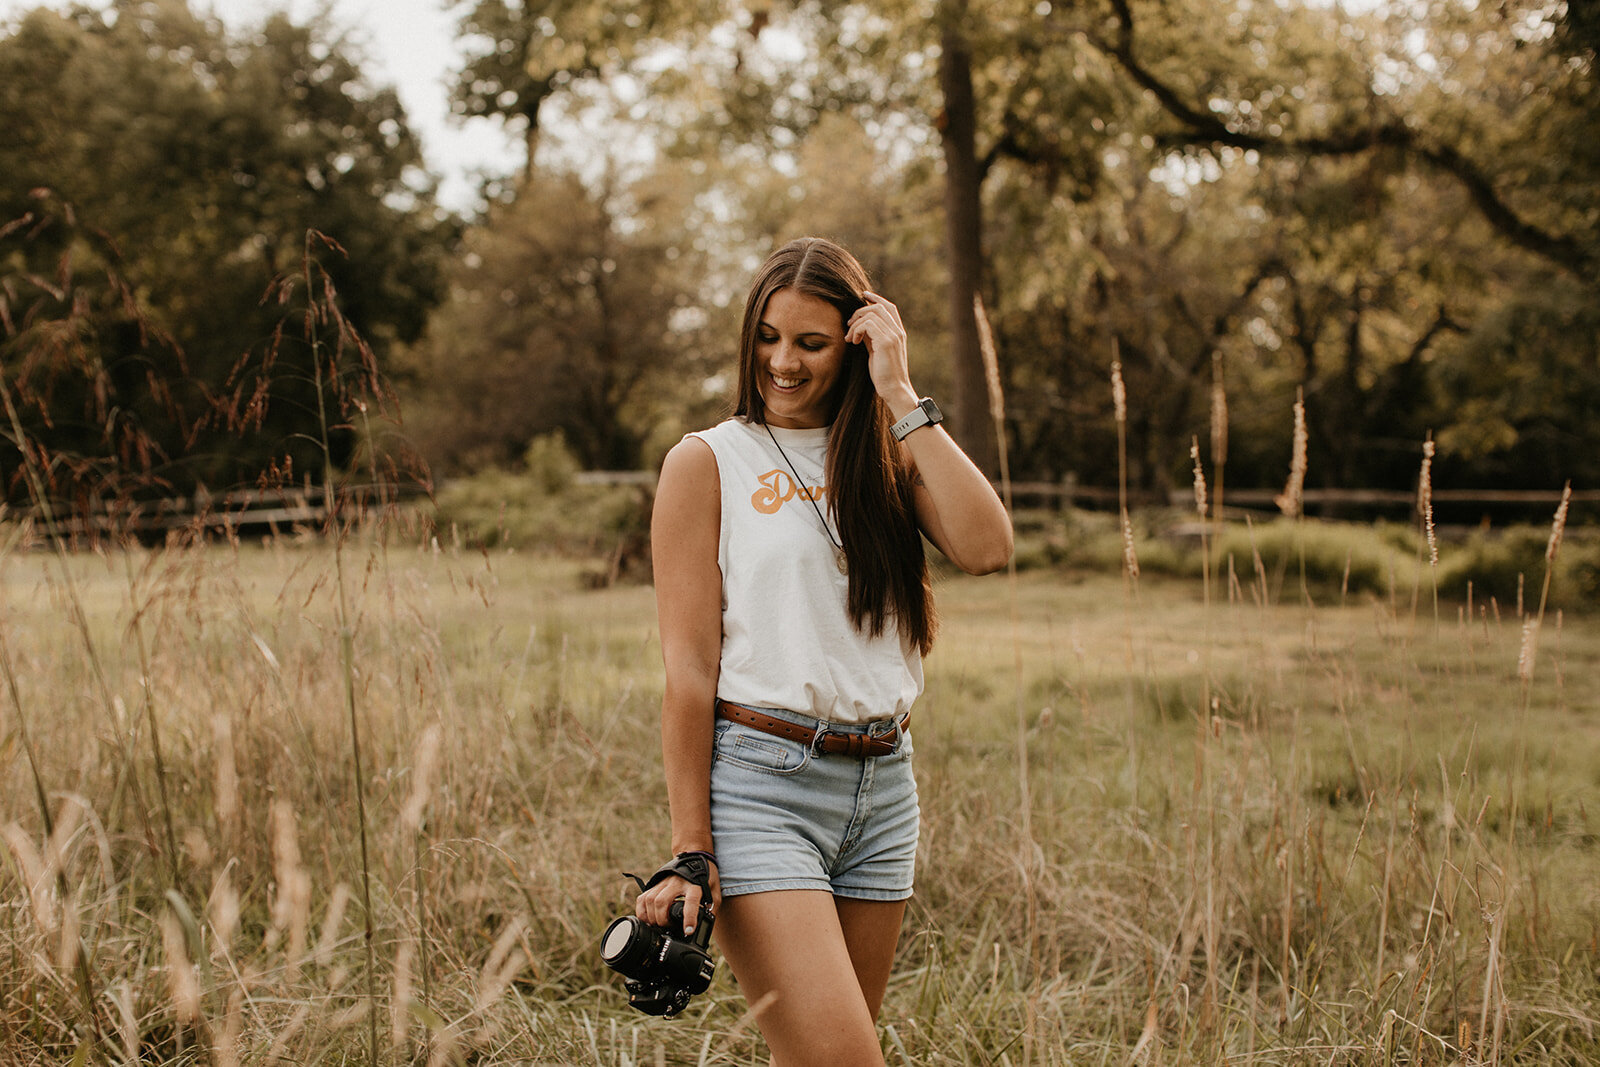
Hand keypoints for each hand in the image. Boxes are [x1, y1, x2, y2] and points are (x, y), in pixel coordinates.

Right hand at [635, 867, 720, 935]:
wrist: (695, 856)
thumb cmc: (706, 877)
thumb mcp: (714, 891)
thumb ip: (711, 908)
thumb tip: (705, 927)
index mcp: (695, 885)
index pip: (691, 901)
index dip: (689, 917)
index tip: (688, 931)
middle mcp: (677, 882)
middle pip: (662, 901)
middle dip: (662, 920)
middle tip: (669, 927)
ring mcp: (664, 882)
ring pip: (650, 900)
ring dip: (652, 917)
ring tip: (659, 925)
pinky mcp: (656, 884)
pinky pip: (643, 898)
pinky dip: (642, 911)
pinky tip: (648, 919)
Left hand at [846, 291, 917, 413]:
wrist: (894, 389)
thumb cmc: (884, 374)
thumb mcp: (876, 351)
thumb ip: (871, 337)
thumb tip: (859, 326)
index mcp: (898, 332)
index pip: (889, 307)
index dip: (876, 298)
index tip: (863, 295)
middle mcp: (898, 331)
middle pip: (878, 307)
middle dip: (859, 311)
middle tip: (848, 324)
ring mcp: (893, 335)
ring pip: (871, 314)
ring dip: (855, 323)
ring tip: (850, 337)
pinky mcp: (886, 342)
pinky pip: (867, 324)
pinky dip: (856, 330)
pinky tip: (853, 341)